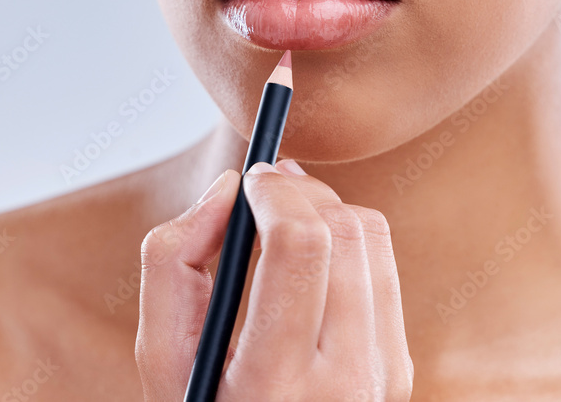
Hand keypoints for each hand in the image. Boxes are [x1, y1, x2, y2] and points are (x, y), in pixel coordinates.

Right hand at [135, 159, 413, 400]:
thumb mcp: (162, 357)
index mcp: (276, 383)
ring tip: (287, 211)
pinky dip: (348, 241)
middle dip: (301, 190)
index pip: (301, 247)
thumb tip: (228, 191)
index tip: (251, 179)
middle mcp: (345, 382)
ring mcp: (383, 378)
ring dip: (328, 207)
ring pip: (372, 240)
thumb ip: (174, 261)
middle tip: (265, 185)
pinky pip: (384, 269)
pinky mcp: (398, 369)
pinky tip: (314, 254)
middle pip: (343, 232)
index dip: (276, 193)